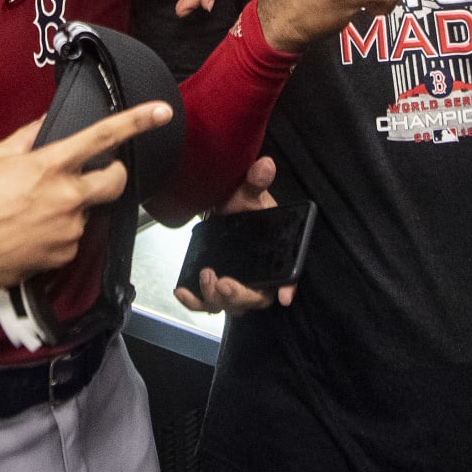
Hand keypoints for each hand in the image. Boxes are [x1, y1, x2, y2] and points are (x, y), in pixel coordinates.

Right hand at [0, 101, 172, 291]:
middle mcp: (67, 196)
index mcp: (51, 165)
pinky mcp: (65, 254)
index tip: (161, 112)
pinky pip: (75, 237)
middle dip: (113, 174)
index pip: (104, 137)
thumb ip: (30, 136)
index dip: (137, 122)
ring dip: (75, 206)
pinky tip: (35, 231)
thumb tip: (49, 122)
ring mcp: (70, 228)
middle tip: (92, 174)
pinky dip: (62, 232)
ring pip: (90, 210)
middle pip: (117, 180)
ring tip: (38, 210)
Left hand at [174, 156, 295, 315]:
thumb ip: (256, 181)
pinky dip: (194, 301)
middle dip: (239, 295)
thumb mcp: (248, 192)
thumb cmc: (242, 205)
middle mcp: (257, 276)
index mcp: (275, 255)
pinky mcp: (213, 287)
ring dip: (215, 298)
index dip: (288, 286)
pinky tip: (182, 291)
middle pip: (254, 298)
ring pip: (229, 304)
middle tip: (224, 283)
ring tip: (205, 276)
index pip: (287, 275)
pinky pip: (205, 302)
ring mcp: (234, 284)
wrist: (219, 209)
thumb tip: (264, 166)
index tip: (283, 295)